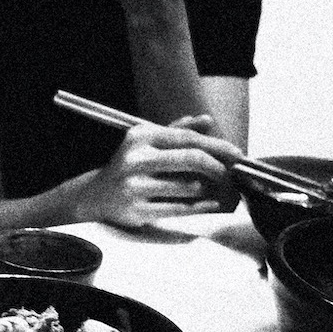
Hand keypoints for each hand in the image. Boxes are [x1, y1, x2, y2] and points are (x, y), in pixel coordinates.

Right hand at [75, 115, 243, 226]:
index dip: (216, 146)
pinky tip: (210, 204)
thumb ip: (177, 131)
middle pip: (190, 159)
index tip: (235, 154)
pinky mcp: (136, 210)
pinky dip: (200, 207)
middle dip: (217, 166)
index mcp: (140, 136)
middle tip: (230, 173)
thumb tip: (207, 121)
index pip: (187, 138)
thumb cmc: (129, 166)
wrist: (96, 195)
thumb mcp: (147, 142)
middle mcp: (135, 159)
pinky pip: (179, 209)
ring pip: (187, 186)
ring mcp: (134, 186)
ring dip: (208, 188)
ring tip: (215, 188)